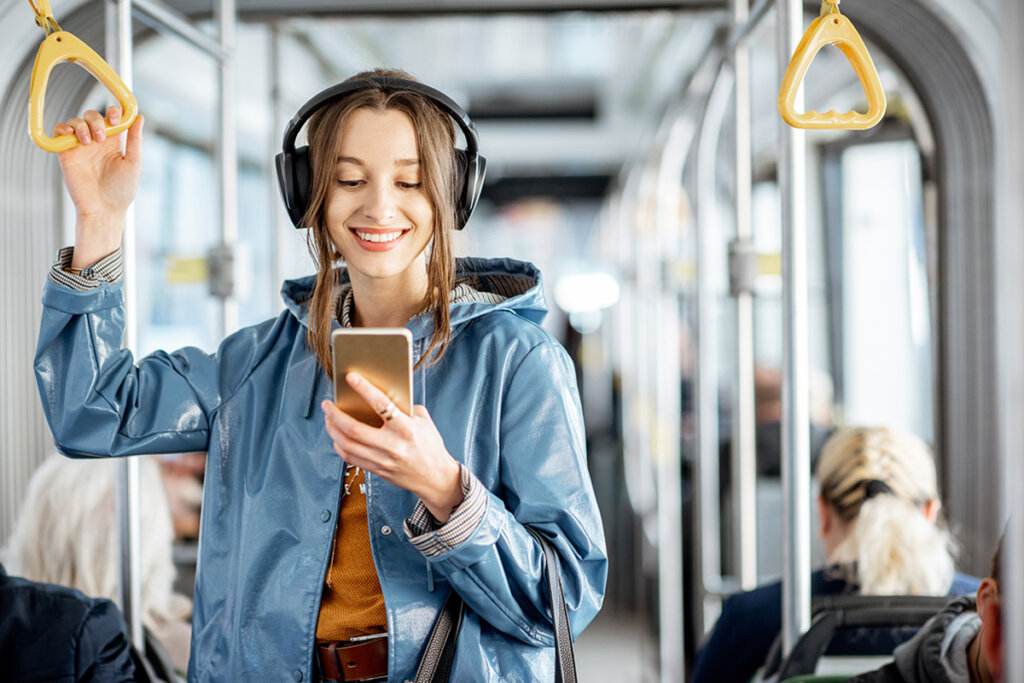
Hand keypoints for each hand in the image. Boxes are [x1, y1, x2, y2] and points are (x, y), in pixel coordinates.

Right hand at [54, 106, 143, 266]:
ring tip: (88, 142)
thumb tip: (139, 117)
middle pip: (92, 115)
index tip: (115, 118)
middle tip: (101, 136)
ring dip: (82, 125)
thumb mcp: (133, 162)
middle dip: (96, 120)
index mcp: (114, 142)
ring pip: (76, 121)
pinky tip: (72, 136)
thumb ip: (135, 139)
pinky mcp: (66, 153)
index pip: (111, 117)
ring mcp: (81, 147)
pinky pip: (60, 132)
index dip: (113, 112)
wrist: (103, 209)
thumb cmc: (121, 190)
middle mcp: (97, 142)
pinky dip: (63, 128)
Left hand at [321, 371, 463, 521]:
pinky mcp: (377, 470)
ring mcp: (382, 460)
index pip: (381, 404)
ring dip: (332, 429)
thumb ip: (403, 407)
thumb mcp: (422, 421)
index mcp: (406, 428)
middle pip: (354, 429)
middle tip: (327, 404)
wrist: (435, 477)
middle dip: (335, 414)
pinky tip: (337, 436)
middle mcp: (392, 445)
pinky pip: (350, 458)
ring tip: (328, 418)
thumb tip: (380, 395)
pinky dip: (339, 445)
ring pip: (347, 445)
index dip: (364, 389)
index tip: (350, 377)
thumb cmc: (430, 445)